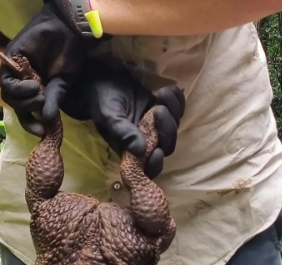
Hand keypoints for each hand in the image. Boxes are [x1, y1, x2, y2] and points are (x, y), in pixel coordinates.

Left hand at [0, 1, 91, 136]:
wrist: (67, 31)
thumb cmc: (69, 56)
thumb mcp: (63, 83)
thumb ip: (54, 100)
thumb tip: (47, 121)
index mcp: (36, 89)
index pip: (27, 112)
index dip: (31, 124)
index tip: (41, 132)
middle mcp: (23, 82)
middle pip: (15, 105)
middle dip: (28, 110)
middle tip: (42, 103)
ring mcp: (15, 72)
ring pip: (8, 96)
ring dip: (23, 100)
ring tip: (39, 92)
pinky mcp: (10, 61)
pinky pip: (6, 82)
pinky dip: (18, 89)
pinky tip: (33, 85)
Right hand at [61, 58, 185, 177]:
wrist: (104, 81)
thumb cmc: (103, 102)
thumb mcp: (110, 118)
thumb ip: (123, 133)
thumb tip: (140, 151)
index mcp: (131, 150)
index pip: (148, 167)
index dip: (156, 164)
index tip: (157, 150)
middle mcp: (147, 141)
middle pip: (167, 145)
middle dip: (167, 129)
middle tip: (158, 109)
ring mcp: (157, 126)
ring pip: (175, 127)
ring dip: (173, 111)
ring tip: (161, 94)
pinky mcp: (163, 110)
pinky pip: (178, 110)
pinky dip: (177, 100)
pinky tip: (168, 90)